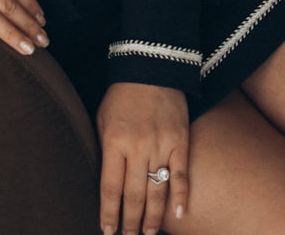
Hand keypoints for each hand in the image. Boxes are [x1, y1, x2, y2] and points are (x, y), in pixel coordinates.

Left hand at [96, 82, 188, 234]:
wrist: (151, 66)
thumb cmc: (122, 94)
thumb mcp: (102, 117)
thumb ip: (105, 149)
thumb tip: (107, 182)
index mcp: (113, 140)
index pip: (110, 188)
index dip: (109, 213)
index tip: (107, 231)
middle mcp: (137, 146)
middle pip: (133, 195)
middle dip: (129, 222)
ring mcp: (161, 144)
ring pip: (157, 191)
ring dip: (152, 217)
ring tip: (147, 232)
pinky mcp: (180, 141)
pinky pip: (181, 175)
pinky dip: (181, 197)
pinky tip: (179, 215)